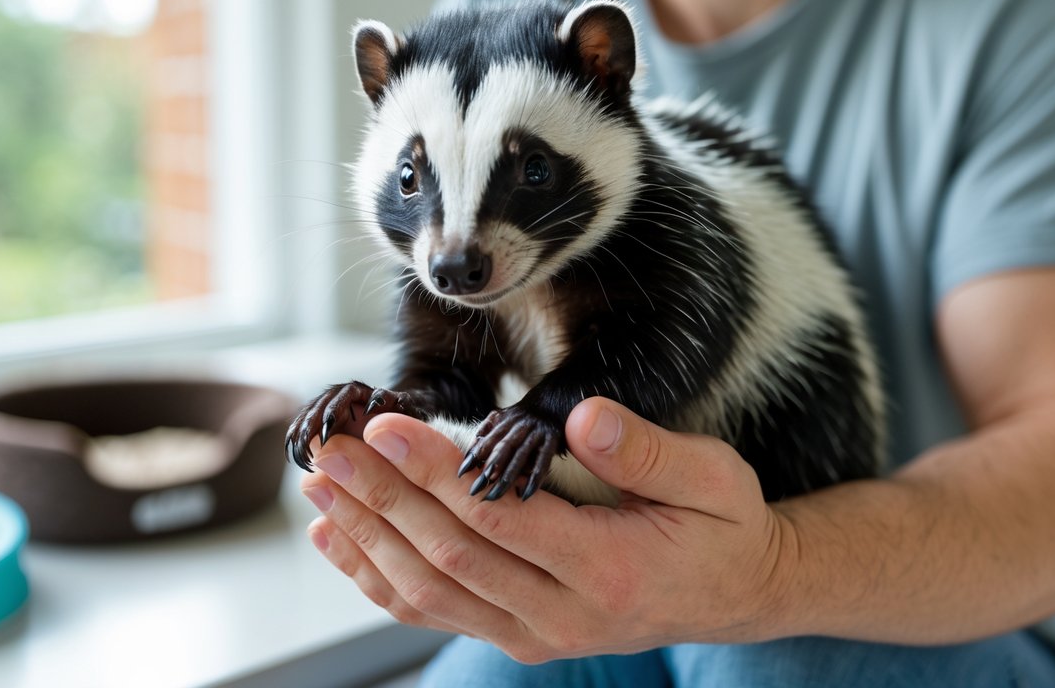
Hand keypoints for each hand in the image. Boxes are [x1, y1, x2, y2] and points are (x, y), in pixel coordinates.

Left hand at [300, 397, 794, 662]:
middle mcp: (562, 616)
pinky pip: (435, 610)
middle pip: (450, 555)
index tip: (386, 429)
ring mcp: (535, 634)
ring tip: (319, 482)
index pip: (501, 518)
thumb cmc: (723, 526)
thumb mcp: (713, 478)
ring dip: (367, 536)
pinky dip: (378, 577)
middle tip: (330, 446)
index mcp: (608, 569)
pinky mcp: (518, 635)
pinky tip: (340, 538)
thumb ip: (648, 451)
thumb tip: (583, 418)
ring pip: (431, 590)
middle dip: (381, 498)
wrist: (736, 594)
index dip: (437, 474)